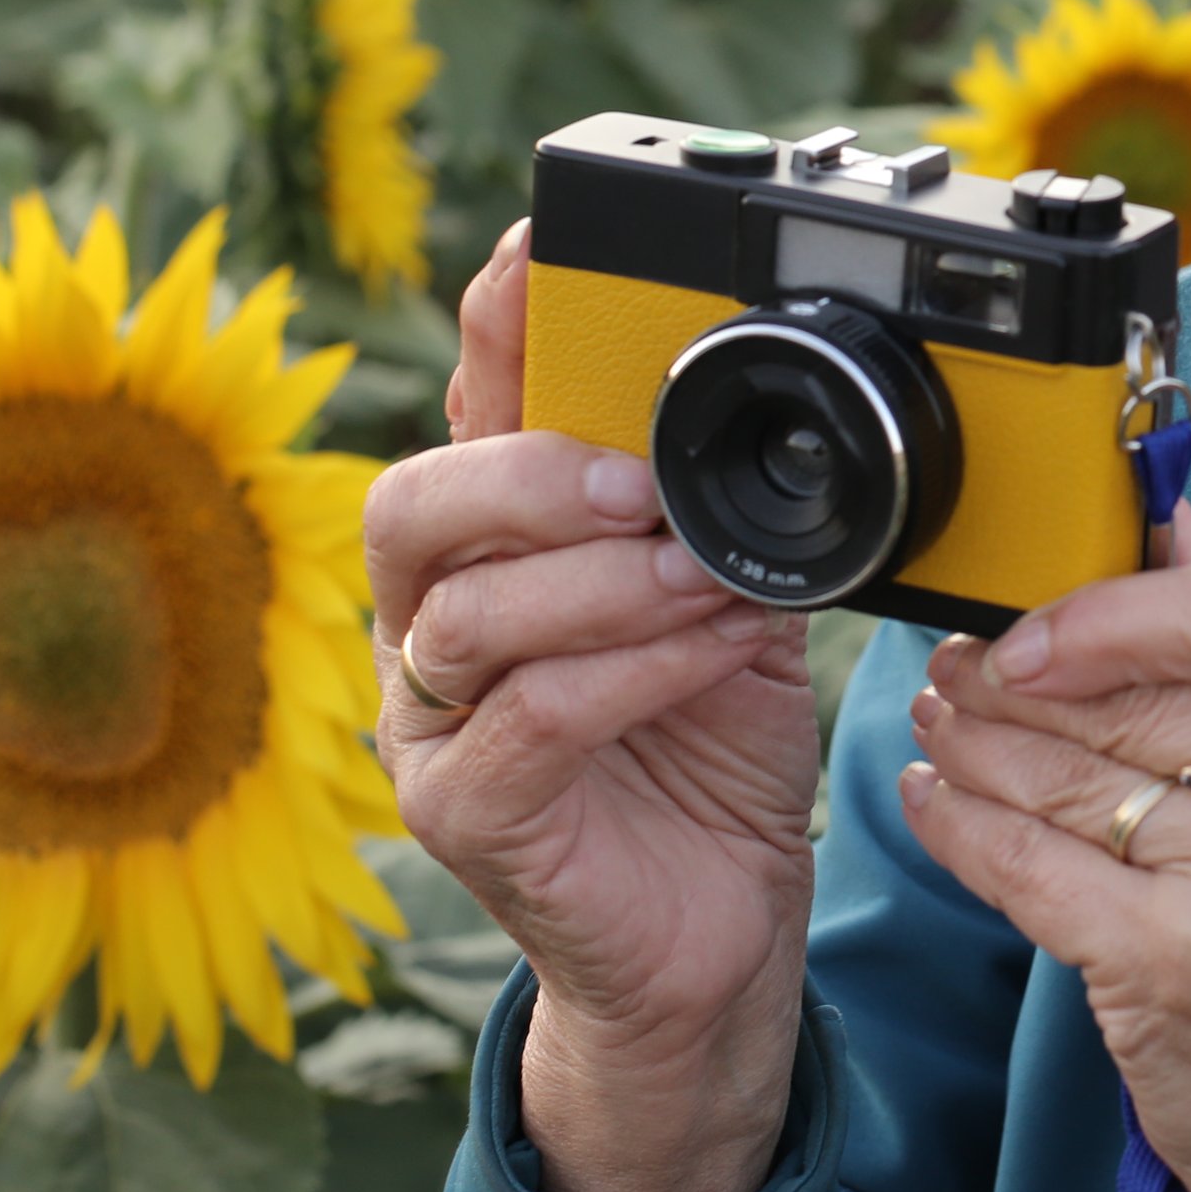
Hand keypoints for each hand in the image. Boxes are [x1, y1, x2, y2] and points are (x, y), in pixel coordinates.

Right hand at [366, 220, 824, 1191]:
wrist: (714, 941)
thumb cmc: (711, 757)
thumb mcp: (728, 605)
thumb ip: (719, 516)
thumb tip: (779, 408)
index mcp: (494, 555)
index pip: (466, 419)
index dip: (490, 333)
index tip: (537, 250)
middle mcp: (434, 631)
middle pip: (411, 508)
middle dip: (525, 475)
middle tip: (636, 479)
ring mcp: (432, 730)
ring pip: (469, 620)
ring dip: (606, 582)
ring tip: (710, 576)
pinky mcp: (468, 819)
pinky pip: (527, 723)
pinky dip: (628, 672)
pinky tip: (707, 649)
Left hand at [897, 524, 1190, 1191]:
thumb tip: (1163, 515)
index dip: (1126, 606)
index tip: (1049, 620)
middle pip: (1152, 701)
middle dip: (1031, 676)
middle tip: (967, 662)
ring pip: (1080, 780)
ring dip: (985, 743)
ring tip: (943, 716)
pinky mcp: (1182, 968)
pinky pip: (1035, 868)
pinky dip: (968, 827)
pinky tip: (936, 798)